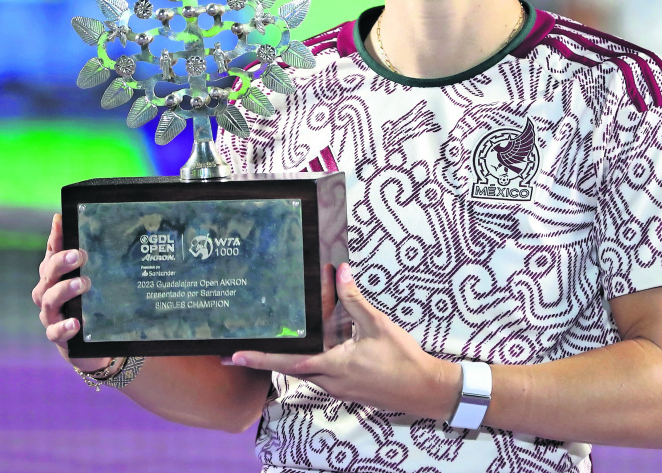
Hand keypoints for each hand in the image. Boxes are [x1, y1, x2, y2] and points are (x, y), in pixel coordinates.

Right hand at [31, 214, 107, 370]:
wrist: (92, 344)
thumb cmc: (91, 304)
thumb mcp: (95, 279)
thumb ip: (92, 258)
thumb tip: (93, 227)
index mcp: (55, 275)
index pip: (51, 252)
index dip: (54, 237)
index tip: (61, 221)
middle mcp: (47, 292)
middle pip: (48, 274)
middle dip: (61, 263)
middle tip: (78, 255)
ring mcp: (51, 315)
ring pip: (49, 300)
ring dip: (65, 290)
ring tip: (82, 283)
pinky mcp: (58, 336)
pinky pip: (55, 332)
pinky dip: (64, 327)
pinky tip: (75, 323)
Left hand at [228, 264, 460, 420]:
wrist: (424, 389)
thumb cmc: (402, 359)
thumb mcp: (378, 325)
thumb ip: (355, 299)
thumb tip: (341, 272)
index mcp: (334, 366)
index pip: (290, 362)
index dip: (263, 358)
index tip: (237, 355)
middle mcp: (331, 382)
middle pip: (292, 370)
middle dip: (268, 360)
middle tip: (242, 352)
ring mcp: (339, 389)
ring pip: (306, 373)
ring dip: (290, 361)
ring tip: (273, 346)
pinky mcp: (348, 390)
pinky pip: (321, 376)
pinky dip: (310, 363)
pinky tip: (312, 350)